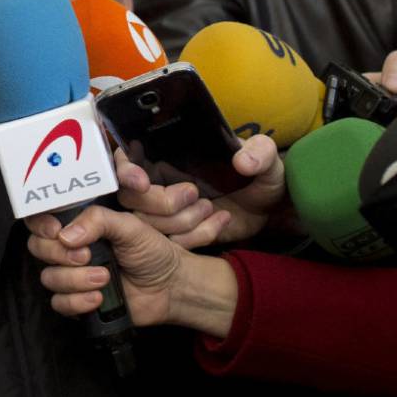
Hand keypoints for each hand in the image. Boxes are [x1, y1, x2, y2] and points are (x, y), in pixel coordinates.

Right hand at [26, 204, 238, 336]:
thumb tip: (65, 235)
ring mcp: (72, 276)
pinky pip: (59, 303)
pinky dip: (76, 302)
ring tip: (104, 278)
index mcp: (79, 225)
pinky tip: (98, 299)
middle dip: (60, 254)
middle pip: (38, 248)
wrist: (170, 286)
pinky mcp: (77, 301)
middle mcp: (70, 248)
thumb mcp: (129, 226)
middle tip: (87, 256)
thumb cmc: (152, 251)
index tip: (55, 230)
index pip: (42, 220)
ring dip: (74, 280)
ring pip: (48, 278)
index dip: (40, 224)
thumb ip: (98, 221)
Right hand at [110, 139, 286, 246]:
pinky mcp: (180, 236)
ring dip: (181, 221)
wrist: (271, 212)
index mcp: (170, 156)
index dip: (125, 170)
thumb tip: (242, 160)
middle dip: (158, 202)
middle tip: (194, 194)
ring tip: (212, 208)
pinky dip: (196, 237)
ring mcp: (167, 213)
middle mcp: (161, 183)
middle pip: (130, 197)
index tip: (142, 181)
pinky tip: (220, 222)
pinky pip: (173, 243)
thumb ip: (259, 152)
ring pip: (147, 224)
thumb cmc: (263, 178)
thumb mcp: (267, 160)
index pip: (127, 159)